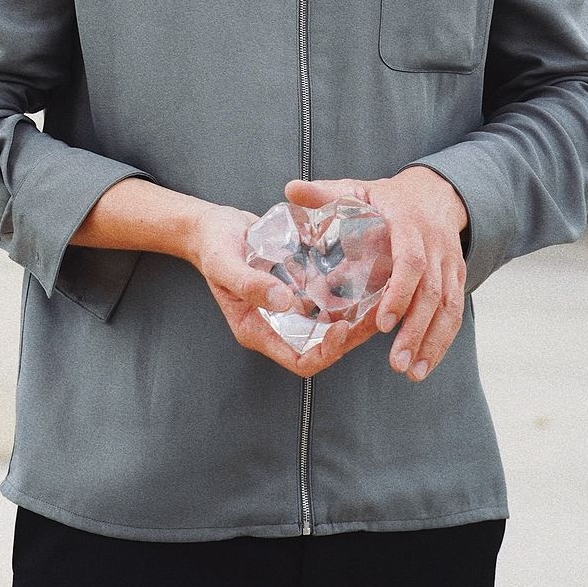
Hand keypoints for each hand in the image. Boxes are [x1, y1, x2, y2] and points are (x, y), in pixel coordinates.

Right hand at [184, 202, 360, 378]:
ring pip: (326, 321)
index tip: (342, 329)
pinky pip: (322, 297)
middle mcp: (276, 322)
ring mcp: (287, 305)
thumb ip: (250, 284)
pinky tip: (359, 275)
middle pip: (320, 344)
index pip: (299, 360)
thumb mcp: (224, 264)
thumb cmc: (212, 246)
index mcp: (257, 329)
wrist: (211, 226)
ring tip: (376, 297)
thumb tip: (283, 301)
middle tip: (375, 314)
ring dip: (352, 314)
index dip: (325, 352)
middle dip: (350, 335)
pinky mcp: (294, 286)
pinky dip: (342, 290)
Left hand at [284, 167, 467, 381]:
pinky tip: (424, 365)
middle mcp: (435, 243)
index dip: (399, 292)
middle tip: (394, 361)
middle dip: (415, 329)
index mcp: (408, 221)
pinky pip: (455, 312)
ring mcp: (450, 262)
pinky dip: (442, 340)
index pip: (411, 260)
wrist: (433, 194)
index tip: (381, 323)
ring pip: (449, 306)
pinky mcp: (457, 277)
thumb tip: (290, 189)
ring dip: (432, 342)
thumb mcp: (356, 189)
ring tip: (411, 371)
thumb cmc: (385, 197)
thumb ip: (325, 194)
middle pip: (432, 291)